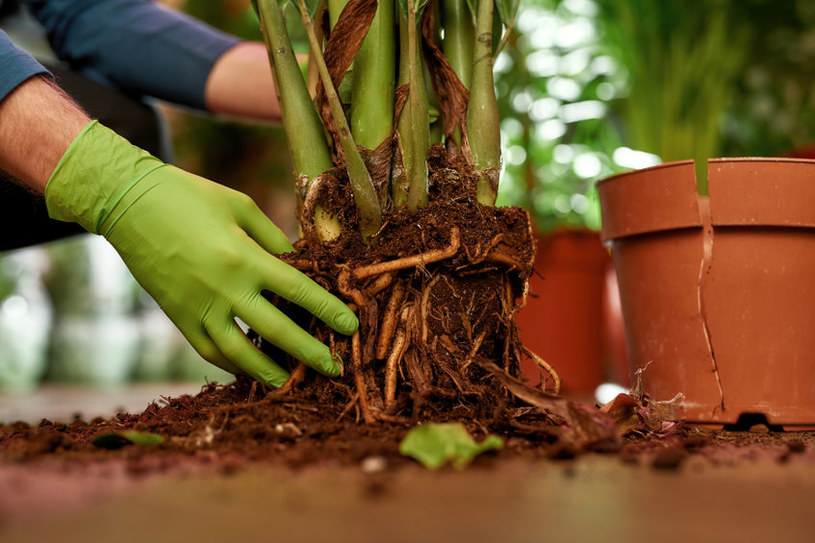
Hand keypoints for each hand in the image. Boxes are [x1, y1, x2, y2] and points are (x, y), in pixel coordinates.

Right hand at [45, 121, 356, 386]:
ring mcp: (198, 307)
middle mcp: (223, 288)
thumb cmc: (190, 196)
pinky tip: (249, 370)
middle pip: (275, 331)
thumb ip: (272, 239)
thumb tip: (300, 263)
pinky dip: (231, 364)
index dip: (327, 310)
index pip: (297, 290)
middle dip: (308, 353)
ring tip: (290, 383)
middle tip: (333, 369)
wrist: (127, 204)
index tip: (350, 327)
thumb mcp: (240, 207)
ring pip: (238, 353)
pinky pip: (209, 350)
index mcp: (244, 257)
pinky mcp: (178, 316)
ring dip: (268, 371)